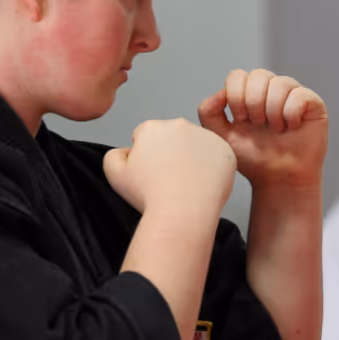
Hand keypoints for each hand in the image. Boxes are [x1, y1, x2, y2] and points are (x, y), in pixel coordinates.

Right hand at [104, 118, 236, 215]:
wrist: (181, 214)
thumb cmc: (150, 197)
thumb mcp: (114, 174)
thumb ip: (113, 155)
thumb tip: (126, 151)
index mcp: (153, 128)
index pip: (147, 135)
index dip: (147, 155)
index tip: (152, 171)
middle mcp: (180, 125)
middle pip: (172, 136)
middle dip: (169, 152)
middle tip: (168, 178)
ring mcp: (205, 136)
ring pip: (196, 144)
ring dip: (191, 157)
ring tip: (186, 182)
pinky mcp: (225, 150)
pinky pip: (216, 155)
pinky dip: (211, 166)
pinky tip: (201, 182)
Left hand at [198, 69, 327, 188]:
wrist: (277, 178)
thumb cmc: (251, 158)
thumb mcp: (221, 137)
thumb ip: (209, 113)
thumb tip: (220, 92)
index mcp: (248, 93)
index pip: (237, 76)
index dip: (236, 96)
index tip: (240, 119)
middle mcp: (270, 88)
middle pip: (258, 75)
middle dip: (254, 103)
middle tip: (258, 124)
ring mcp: (292, 93)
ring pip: (279, 84)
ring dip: (272, 112)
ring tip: (275, 129)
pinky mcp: (313, 103)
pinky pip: (299, 95)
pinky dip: (291, 115)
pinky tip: (291, 128)